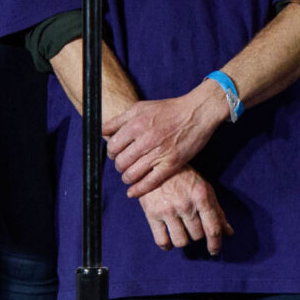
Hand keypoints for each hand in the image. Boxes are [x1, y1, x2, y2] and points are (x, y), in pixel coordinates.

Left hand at [108, 86, 229, 195]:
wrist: (197, 112)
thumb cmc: (169, 109)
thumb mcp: (141, 107)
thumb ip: (120, 119)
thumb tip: (102, 132)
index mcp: (136, 124)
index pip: (112, 146)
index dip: (111, 152)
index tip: (115, 154)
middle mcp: (145, 139)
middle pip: (120, 161)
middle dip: (119, 166)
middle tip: (123, 165)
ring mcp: (159, 153)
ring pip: (132, 174)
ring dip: (127, 178)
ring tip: (129, 176)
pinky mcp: (171, 164)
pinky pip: (150, 182)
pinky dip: (138, 190)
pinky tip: (132, 192)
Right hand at [138, 168, 226, 254]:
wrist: (156, 165)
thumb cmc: (184, 178)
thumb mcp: (204, 189)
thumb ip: (217, 211)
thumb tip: (229, 233)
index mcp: (202, 196)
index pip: (213, 228)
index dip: (216, 244)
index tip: (214, 251)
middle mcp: (186, 204)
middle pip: (197, 235)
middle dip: (197, 234)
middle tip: (191, 225)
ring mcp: (168, 210)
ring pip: (181, 241)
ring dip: (183, 240)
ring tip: (181, 230)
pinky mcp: (151, 214)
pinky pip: (162, 241)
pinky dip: (167, 245)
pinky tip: (169, 240)